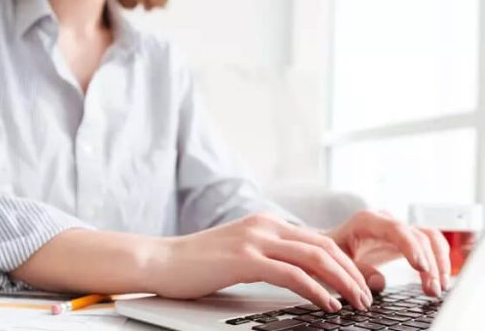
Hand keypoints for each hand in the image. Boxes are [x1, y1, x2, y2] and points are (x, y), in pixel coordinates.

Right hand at [147, 214, 372, 311]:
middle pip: (324, 245)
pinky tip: (328, 305)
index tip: (358, 283)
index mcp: (267, 223)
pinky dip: (316, 290)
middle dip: (351, 273)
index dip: (344, 262)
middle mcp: (265, 226)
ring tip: (356, 303)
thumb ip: (268, 256)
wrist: (161, 260)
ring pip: (314, 257)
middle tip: (367, 296)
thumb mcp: (240, 252)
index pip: (318, 239)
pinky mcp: (245, 259)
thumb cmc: (198, 263)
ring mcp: (255, 240)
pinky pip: (291, 274)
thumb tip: (298, 275)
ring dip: (342, 282)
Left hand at [327, 210, 450, 296]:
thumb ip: (358, 271)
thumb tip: (381, 283)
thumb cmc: (331, 252)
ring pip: (429, 238)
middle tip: (431, 290)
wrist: (328, 247)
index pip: (396, 229)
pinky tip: (439, 280)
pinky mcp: (405, 239)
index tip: (421, 268)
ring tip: (438, 288)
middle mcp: (385, 220)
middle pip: (417, 236)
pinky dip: (437, 260)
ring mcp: (397, 228)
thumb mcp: (338, 262)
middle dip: (428, 263)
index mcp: (366, 221)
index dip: (411, 247)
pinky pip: (428, 244)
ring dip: (438, 262)